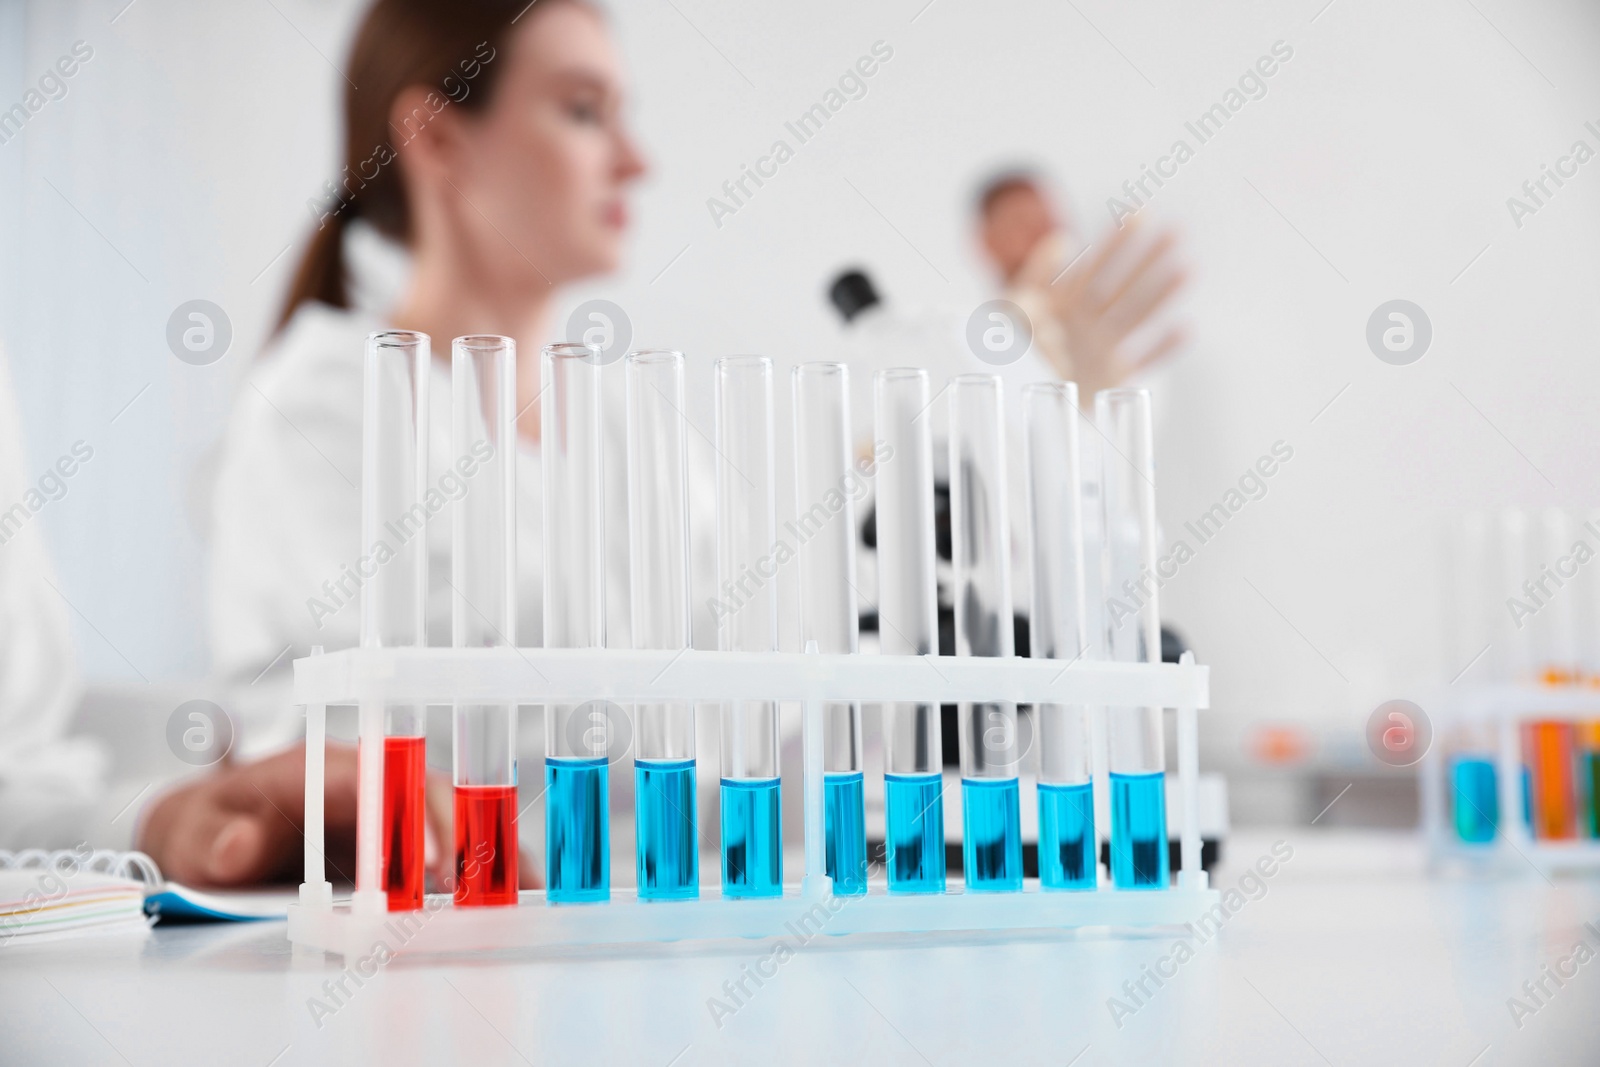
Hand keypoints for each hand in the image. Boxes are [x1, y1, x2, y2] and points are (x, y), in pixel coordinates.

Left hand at [137, 742, 540, 890]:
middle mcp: (363, 780)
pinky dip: (483, 864)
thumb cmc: (206, 826)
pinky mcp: (399, 838)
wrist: (208, 832)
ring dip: (486, 846)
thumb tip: (236, 848)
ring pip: (449, 816)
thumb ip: (213, 840)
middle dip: (458, 833)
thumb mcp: (192, 833)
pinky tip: (513, 890)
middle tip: (477, 884)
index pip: (371, 778)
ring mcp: (386, 808)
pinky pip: (448, 844)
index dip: (405, 814)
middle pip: (425, 793)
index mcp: (315, 768)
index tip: (426, 859)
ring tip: (520, 886)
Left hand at [1018, 216, 1186, 398]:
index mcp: (1063, 302)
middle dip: (1148, 259)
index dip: (1115, 241)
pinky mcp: (1111, 379)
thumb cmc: (1005, 353)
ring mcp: (1101, 349)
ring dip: (1162, 294)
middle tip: (1176, 230)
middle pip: (1122, 285)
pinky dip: (1163, 348)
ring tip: (1188, 268)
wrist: (1012, 401)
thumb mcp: (1011, 310)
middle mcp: (1087, 322)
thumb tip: (1062, 241)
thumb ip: (1035, 278)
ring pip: (1136, 316)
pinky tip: (1186, 329)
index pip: (1093, 266)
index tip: (1138, 214)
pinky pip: (1142, 361)